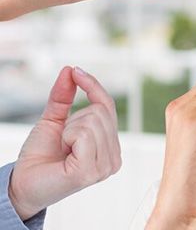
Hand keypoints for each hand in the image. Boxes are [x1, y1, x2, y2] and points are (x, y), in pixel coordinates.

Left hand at [8, 66, 121, 220]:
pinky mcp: (92, 171)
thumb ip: (63, 97)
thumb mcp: (53, 120)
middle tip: (63, 139)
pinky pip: (84, 134)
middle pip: (101, 111)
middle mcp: (114, 157)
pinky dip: (68, 137)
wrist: (22, 184)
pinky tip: (65, 154)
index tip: (76, 71)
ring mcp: (106, 166)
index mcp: (110, 145)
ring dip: (70, 129)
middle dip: (75, 118)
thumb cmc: (39, 156)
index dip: (93, 85)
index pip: (108, 106)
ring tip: (64, 149)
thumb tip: (70, 70)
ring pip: (93, 121)